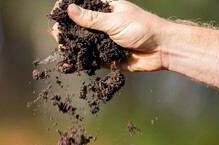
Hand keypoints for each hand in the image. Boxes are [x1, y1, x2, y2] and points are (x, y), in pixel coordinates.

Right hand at [51, 0, 170, 71]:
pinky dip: (79, 63)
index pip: (82, 6)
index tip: (56, 13)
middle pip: (78, 27)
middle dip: (66, 30)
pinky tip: (67, 65)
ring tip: (60, 49)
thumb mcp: (115, 21)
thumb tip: (69, 9)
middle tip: (56, 35)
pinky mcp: (106, 58)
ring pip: (82, 44)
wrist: (162, 50)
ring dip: (71, 47)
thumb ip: (92, 19)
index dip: (68, 8)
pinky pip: (90, 60)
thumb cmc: (142, 28)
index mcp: (106, 10)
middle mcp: (103, 25)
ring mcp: (104, 42)